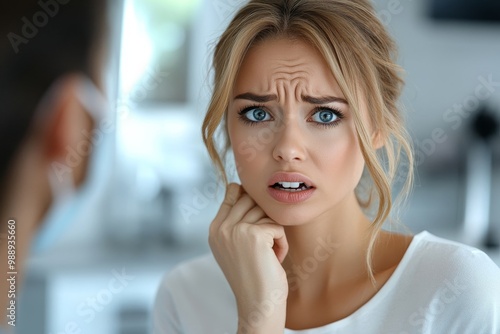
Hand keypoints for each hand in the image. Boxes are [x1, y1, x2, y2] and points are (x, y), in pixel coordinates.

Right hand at [209, 183, 288, 332]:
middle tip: (266, 243)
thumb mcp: (235, 245)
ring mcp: (235, 230)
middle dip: (265, 218)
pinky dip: (282, 243)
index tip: (258, 222)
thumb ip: (235, 219)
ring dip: (274, 232)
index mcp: (214, 229)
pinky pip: (277, 226)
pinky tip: (275, 259)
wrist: (258, 304)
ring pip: (266, 213)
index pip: (233, 192)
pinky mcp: (253, 235)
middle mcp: (221, 228)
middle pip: (252, 199)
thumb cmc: (253, 275)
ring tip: (269, 253)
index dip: (250, 200)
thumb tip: (242, 187)